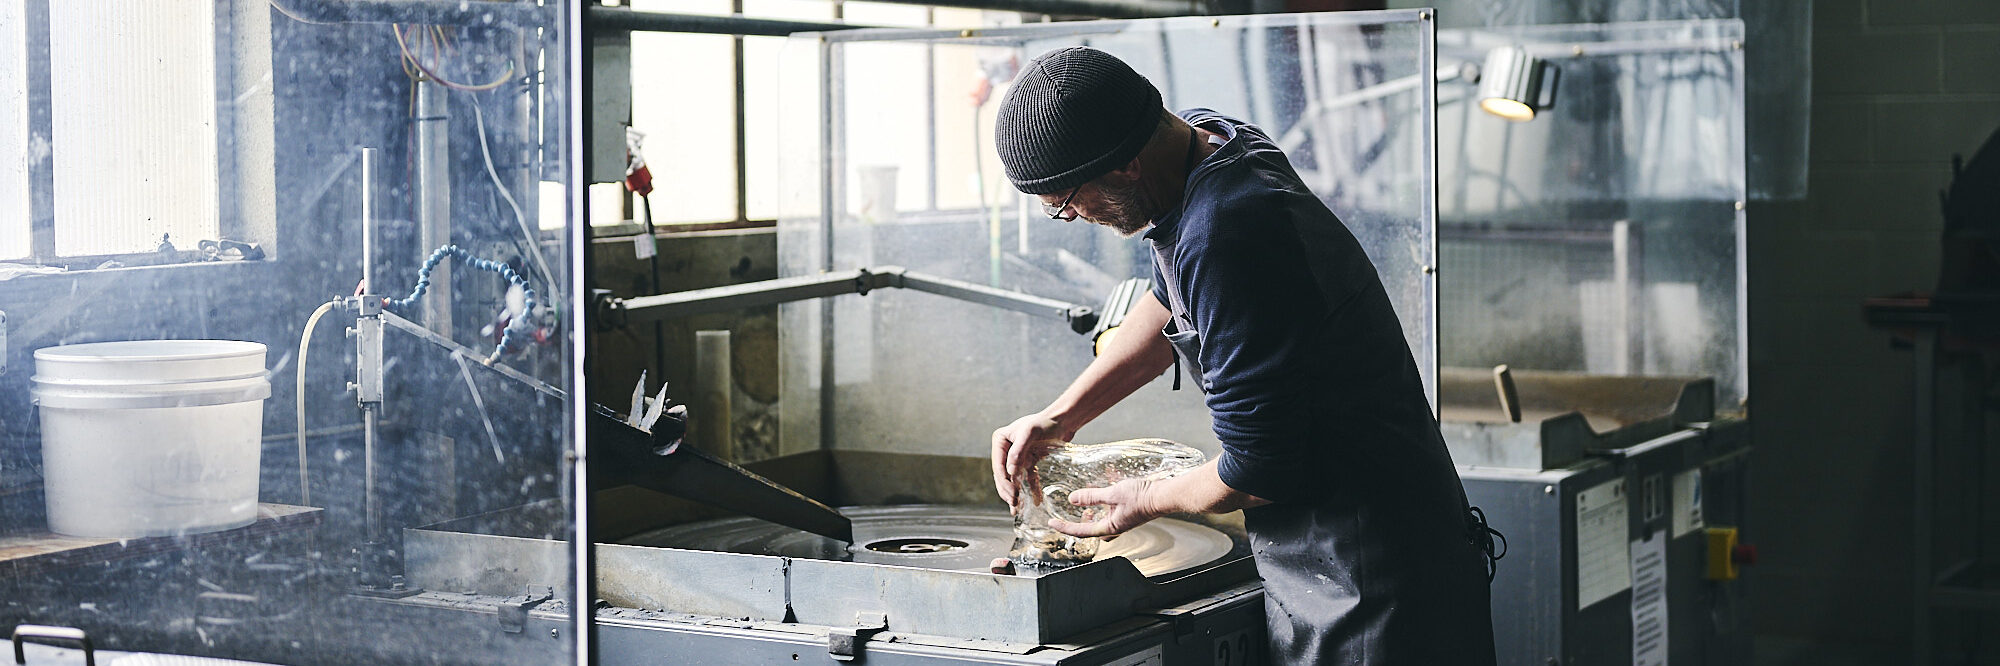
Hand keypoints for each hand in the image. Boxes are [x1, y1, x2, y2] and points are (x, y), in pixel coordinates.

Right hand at [991, 413, 1072, 509]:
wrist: (1063, 420)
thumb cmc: (1046, 423)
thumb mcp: (1030, 433)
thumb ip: (1018, 452)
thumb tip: (1010, 472)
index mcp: (1000, 441)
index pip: (998, 466)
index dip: (1004, 482)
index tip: (1012, 495)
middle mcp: (1006, 450)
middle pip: (1004, 475)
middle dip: (1008, 491)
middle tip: (1014, 505)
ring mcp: (1017, 457)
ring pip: (1014, 479)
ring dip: (1016, 494)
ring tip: (1018, 508)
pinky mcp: (1029, 462)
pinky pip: (1028, 478)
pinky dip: (1031, 489)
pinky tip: (1035, 501)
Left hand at [1048, 478, 1162, 537]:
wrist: (1164, 496)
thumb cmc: (1143, 498)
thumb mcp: (1112, 494)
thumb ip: (1092, 496)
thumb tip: (1073, 499)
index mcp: (1110, 527)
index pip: (1081, 531)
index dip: (1064, 527)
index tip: (1052, 523)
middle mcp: (1116, 527)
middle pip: (1093, 529)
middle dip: (1082, 522)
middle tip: (1073, 512)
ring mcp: (1124, 520)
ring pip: (1103, 519)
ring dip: (1094, 510)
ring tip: (1088, 499)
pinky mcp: (1130, 512)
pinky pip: (1113, 509)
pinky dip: (1106, 500)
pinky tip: (1107, 487)